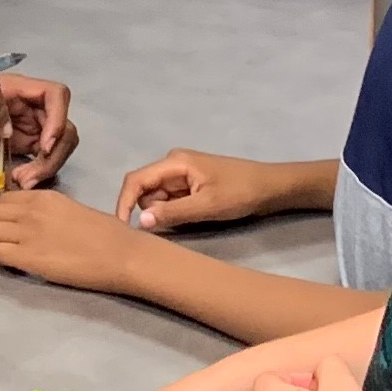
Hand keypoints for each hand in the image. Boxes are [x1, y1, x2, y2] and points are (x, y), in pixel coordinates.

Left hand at [0, 72, 75, 183]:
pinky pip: (46, 156)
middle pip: (64, 126)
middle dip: (53, 155)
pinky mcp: (29, 140)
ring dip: (47, 166)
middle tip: (27, 179)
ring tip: (21, 182)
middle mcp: (31, 105)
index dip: (57, 119)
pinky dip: (38, 171)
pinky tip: (19, 180)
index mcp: (16, 89)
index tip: (43, 147)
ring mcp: (32, 124)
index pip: (55, 94)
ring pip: (59, 145)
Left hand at [0, 186, 142, 289]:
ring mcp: (28, 233)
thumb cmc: (105, 233)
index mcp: (43, 196)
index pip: (3, 198)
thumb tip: (28, 218)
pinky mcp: (29, 257)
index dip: (4, 213)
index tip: (13, 224)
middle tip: (12, 239)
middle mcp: (31, 210)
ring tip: (16, 251)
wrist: (120, 253)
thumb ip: (46, 210)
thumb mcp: (70, 208)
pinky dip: (5, 259)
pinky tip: (20, 263)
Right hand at [116, 149, 293, 230]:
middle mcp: (173, 164)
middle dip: (151, 210)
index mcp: (174, 162)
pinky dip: (173, 212)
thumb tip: (140, 222)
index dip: (124, 203)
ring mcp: (181, 174)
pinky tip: (191, 217)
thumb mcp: (206, 206)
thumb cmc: (240, 192)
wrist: (269, 187)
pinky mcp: (189, 184)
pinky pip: (170, 200)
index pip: (136, 180)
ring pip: (157, 198)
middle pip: (145, 190)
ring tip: (191, 219)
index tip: (122, 227)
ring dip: (164, 213)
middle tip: (175, 225)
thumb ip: (172, 213)